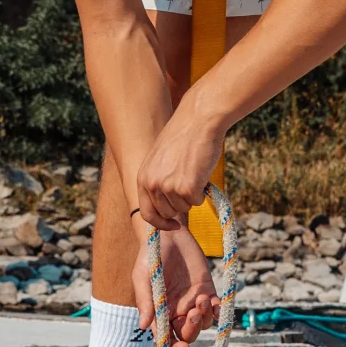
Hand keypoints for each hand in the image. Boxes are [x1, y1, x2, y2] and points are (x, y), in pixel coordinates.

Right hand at [130, 222, 216, 346]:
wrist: (168, 234)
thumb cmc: (151, 256)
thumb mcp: (143, 277)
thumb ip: (145, 301)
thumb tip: (144, 326)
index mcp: (160, 312)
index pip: (167, 338)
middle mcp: (177, 311)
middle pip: (187, 334)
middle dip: (191, 330)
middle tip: (193, 313)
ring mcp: (193, 301)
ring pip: (203, 323)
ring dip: (204, 317)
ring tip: (201, 299)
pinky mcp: (208, 290)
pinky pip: (216, 309)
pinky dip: (217, 311)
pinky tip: (213, 302)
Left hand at [133, 106, 224, 235]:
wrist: (199, 121)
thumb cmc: (183, 137)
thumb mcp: (160, 159)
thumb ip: (158, 179)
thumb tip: (166, 205)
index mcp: (143, 177)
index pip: (147, 213)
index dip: (161, 222)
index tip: (174, 225)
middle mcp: (152, 184)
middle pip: (168, 213)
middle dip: (180, 204)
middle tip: (189, 185)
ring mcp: (168, 187)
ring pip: (184, 208)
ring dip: (192, 196)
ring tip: (194, 173)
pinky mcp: (187, 188)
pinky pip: (197, 202)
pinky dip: (202, 192)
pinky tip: (201, 172)